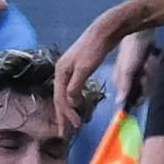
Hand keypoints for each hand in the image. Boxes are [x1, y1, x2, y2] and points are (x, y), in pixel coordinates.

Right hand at [55, 16, 119, 133]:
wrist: (104, 31)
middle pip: (60, 97)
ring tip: (72, 121)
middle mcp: (61, 70)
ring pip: (66, 93)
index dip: (65, 114)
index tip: (73, 127)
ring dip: (69, 108)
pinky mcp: (78, 67)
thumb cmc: (95, 49)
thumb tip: (69, 103)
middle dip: (63, 115)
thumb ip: (75, 86)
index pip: (60, 98)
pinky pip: (72, 87)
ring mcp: (69, 68)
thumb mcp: (85, 69)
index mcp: (60, 71)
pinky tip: (78, 103)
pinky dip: (74, 98)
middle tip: (66, 132)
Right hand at [111, 32, 152, 109]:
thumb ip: (124, 87)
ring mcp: (138, 73)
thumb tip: (118, 103)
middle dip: (147, 82)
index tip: (141, 86)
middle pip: (142, 92)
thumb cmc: (131, 50)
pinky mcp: (147, 66)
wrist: (142, 32)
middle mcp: (129, 79)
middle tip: (145, 70)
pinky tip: (151, 57)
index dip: (138, 96)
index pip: (130, 99)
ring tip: (148, 61)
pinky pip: (154, 74)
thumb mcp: (127, 70)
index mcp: (120, 81)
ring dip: (151, 72)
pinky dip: (154, 66)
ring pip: (150, 83)